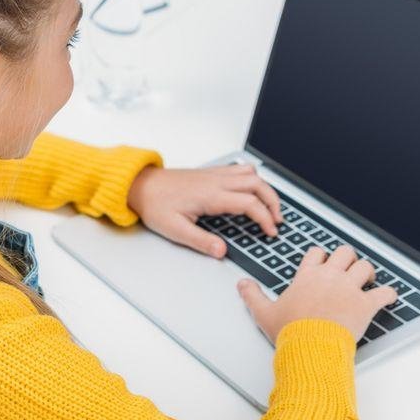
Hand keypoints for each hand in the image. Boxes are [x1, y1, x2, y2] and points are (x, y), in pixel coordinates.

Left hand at [127, 163, 281, 257]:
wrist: (141, 186)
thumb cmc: (155, 205)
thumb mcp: (175, 230)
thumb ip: (201, 241)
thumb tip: (222, 251)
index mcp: (210, 196)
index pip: (249, 204)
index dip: (265, 218)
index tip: (270, 232)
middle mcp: (216, 181)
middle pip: (257, 185)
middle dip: (273, 202)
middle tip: (277, 220)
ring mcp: (214, 175)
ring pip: (251, 174)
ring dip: (265, 189)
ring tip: (270, 206)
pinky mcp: (211, 173)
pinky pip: (239, 169)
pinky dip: (253, 179)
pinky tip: (252, 190)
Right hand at [237, 245, 397, 343]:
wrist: (310, 346)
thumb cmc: (290, 331)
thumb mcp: (264, 313)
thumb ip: (253, 296)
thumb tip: (242, 284)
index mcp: (307, 276)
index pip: (317, 253)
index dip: (322, 256)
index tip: (323, 263)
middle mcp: (330, 277)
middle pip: (345, 253)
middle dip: (348, 259)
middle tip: (348, 270)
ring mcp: (349, 289)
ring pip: (365, 267)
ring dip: (368, 273)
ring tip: (367, 281)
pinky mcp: (365, 304)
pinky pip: (384, 293)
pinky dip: (389, 294)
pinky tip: (389, 297)